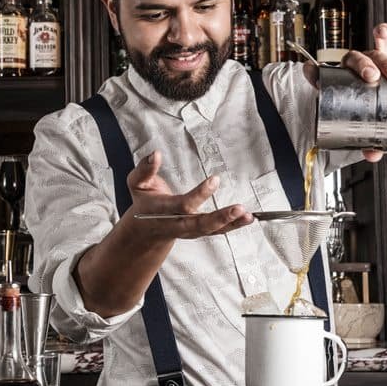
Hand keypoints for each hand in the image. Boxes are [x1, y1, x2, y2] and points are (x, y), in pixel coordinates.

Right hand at [127, 150, 253, 240]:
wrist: (145, 230)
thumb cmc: (144, 202)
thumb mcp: (137, 184)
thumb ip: (145, 169)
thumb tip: (155, 153)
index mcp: (165, 210)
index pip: (184, 204)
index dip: (200, 194)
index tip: (216, 179)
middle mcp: (179, 224)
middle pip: (201, 224)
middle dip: (220, 218)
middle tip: (239, 208)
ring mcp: (191, 231)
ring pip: (213, 230)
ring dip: (232, 224)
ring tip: (249, 215)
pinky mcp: (201, 232)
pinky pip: (219, 231)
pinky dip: (235, 225)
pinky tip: (249, 218)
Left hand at [302, 23, 386, 162]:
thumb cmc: (375, 105)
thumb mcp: (371, 121)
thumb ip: (369, 138)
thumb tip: (372, 154)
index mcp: (340, 82)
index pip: (322, 74)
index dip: (314, 72)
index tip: (309, 71)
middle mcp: (352, 68)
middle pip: (352, 62)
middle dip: (362, 68)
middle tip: (372, 78)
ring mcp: (369, 58)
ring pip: (371, 53)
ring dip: (381, 60)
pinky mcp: (386, 52)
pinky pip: (383, 38)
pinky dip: (382, 33)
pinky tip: (383, 31)